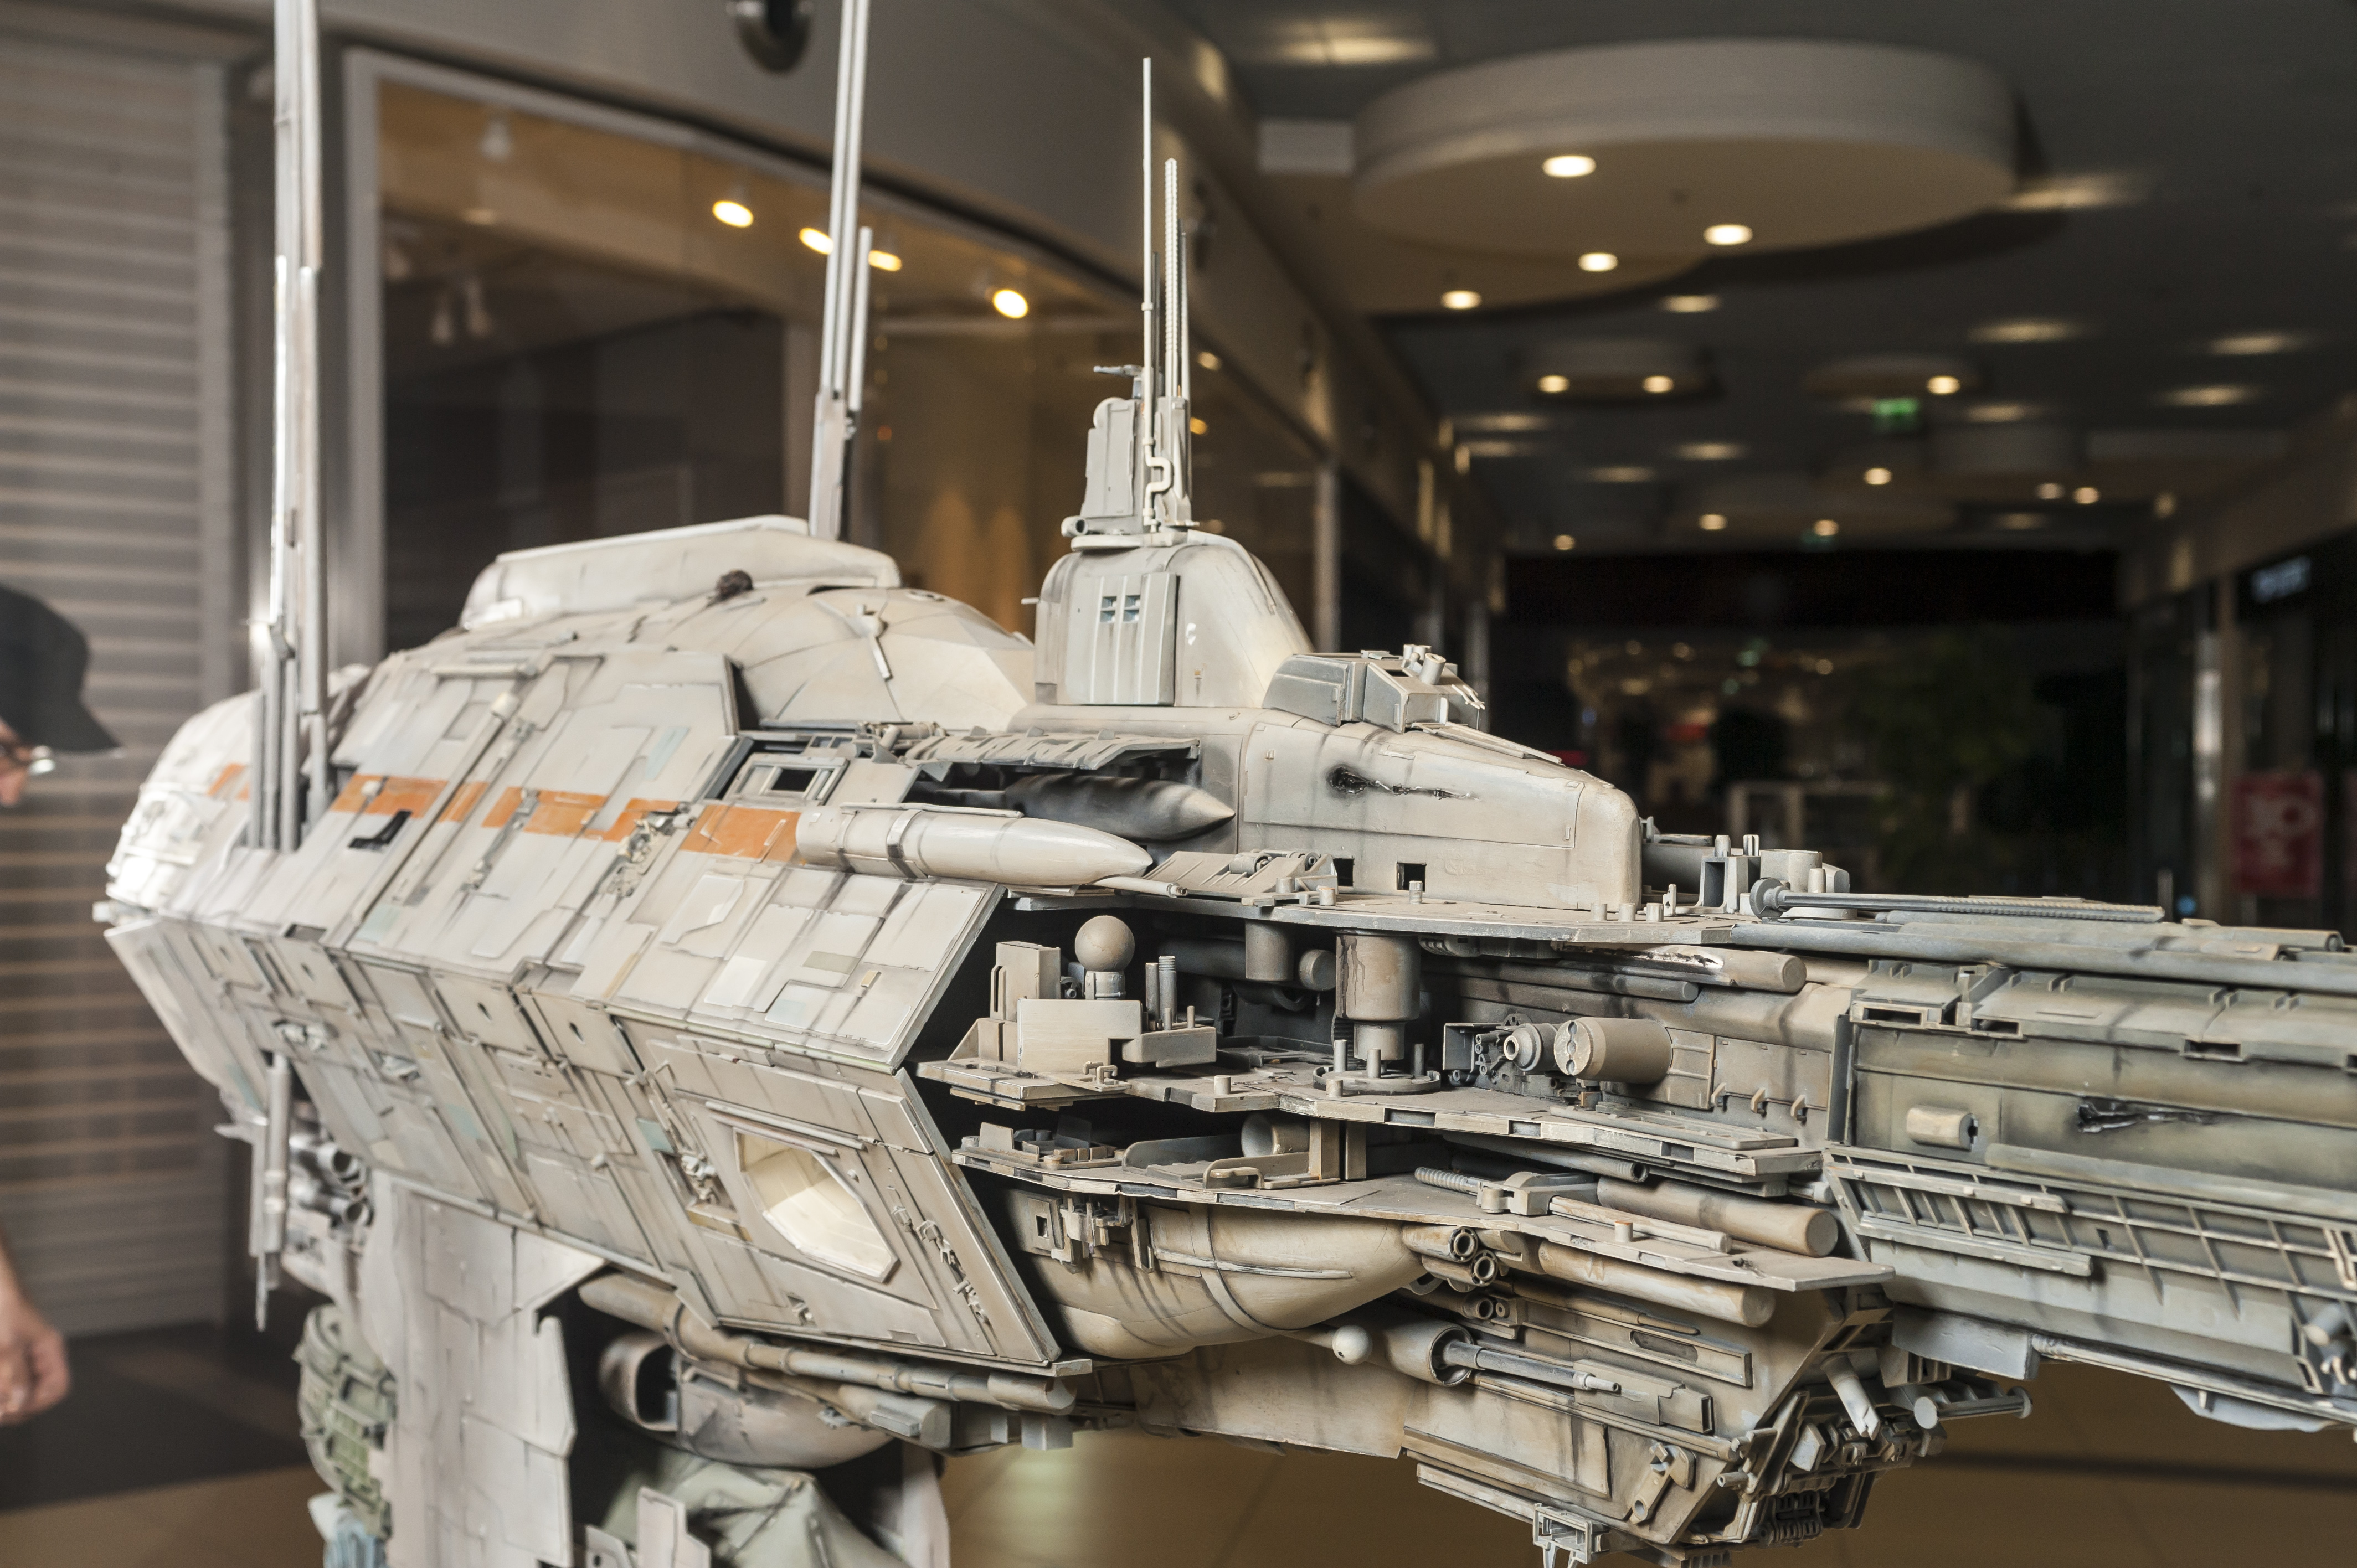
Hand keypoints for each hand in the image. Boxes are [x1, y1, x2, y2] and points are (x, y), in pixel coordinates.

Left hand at [0, 1290, 68, 1422]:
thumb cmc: (5, 1312)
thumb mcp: (9, 1344)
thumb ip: (16, 1373)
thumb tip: (21, 1402)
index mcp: (51, 1351)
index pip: (58, 1387)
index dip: (40, 1402)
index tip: (16, 1407)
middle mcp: (43, 1359)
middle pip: (41, 1394)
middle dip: (21, 1405)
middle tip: (1, 1410)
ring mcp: (28, 1361)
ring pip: (24, 1392)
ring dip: (9, 1399)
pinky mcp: (14, 1362)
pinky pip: (13, 1384)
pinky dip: (4, 1391)